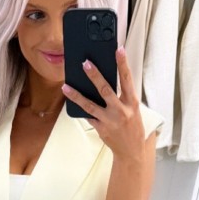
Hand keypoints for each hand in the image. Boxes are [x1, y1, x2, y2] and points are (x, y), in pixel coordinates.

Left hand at [62, 47, 144, 162]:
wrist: (131, 149)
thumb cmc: (132, 125)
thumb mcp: (132, 109)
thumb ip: (121, 96)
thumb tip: (103, 83)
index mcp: (132, 101)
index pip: (127, 78)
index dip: (123, 63)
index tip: (118, 50)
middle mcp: (121, 109)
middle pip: (106, 89)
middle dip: (95, 75)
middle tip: (85, 63)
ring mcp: (109, 120)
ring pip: (90, 105)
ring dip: (76, 95)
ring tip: (65, 87)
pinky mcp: (100, 128)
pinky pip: (88, 116)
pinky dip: (80, 109)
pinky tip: (71, 101)